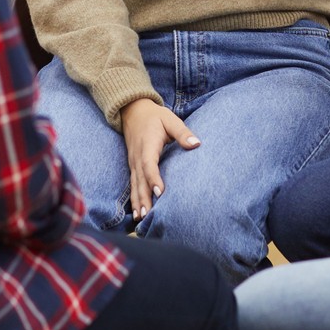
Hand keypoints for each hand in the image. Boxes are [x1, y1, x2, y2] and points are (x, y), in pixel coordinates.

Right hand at [119, 99, 199, 219]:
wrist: (133, 111)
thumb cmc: (155, 116)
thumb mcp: (170, 120)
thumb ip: (182, 132)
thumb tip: (197, 144)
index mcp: (147, 145)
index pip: (149, 164)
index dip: (153, 178)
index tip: (160, 191)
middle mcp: (137, 156)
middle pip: (140, 179)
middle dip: (143, 197)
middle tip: (147, 214)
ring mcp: (133, 162)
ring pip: (135, 185)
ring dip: (137, 201)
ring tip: (140, 218)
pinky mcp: (132, 166)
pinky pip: (132, 184)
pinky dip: (134, 199)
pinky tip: (136, 214)